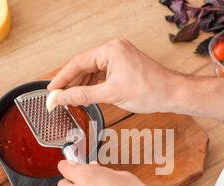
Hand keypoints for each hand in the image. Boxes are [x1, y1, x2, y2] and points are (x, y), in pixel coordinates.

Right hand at [48, 38, 223, 124]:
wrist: (172, 94)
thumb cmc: (149, 91)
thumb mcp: (111, 94)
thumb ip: (83, 95)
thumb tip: (62, 98)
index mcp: (110, 50)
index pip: (78, 63)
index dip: (62, 78)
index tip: (51, 90)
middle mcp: (114, 49)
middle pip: (84, 65)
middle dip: (70, 82)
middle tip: (57, 97)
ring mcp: (119, 56)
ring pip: (93, 70)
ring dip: (81, 85)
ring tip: (69, 99)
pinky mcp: (124, 65)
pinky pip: (102, 73)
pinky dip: (93, 85)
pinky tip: (85, 95)